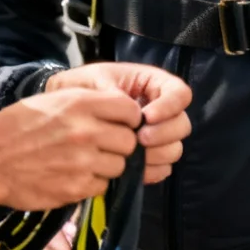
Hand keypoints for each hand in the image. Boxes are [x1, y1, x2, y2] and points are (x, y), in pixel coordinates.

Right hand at [0, 87, 142, 210]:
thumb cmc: (15, 126)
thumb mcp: (50, 100)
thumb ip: (85, 103)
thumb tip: (114, 109)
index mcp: (80, 104)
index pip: (130, 110)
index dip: (129, 119)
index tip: (120, 124)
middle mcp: (87, 131)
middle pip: (129, 141)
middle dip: (119, 145)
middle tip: (103, 147)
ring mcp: (83, 162)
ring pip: (119, 166)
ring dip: (107, 166)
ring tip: (85, 162)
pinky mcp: (77, 188)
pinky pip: (102, 186)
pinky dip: (92, 183)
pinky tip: (74, 176)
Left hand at [45, 63, 191, 184]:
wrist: (67, 109)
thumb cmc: (83, 86)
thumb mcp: (94, 79)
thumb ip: (110, 90)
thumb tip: (129, 107)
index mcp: (153, 84)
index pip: (180, 93)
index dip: (169, 106)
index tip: (147, 116)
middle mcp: (161, 110)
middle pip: (182, 125)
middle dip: (164, 134)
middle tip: (140, 139)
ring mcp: (157, 135)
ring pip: (175, 148)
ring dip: (159, 154)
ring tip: (134, 155)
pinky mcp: (148, 156)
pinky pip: (162, 168)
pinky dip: (152, 170)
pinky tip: (134, 169)